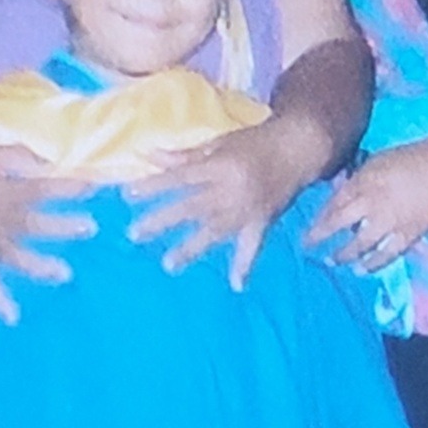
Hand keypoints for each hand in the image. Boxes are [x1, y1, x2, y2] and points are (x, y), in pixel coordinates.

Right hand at [0, 140, 98, 324]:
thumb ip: (15, 156)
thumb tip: (51, 162)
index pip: (37, 189)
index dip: (65, 188)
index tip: (92, 186)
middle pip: (31, 225)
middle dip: (62, 227)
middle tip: (90, 227)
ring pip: (14, 257)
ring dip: (39, 267)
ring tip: (65, 274)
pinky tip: (13, 318)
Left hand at [124, 121, 304, 291]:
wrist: (299, 148)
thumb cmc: (255, 142)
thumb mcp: (219, 143)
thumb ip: (185, 155)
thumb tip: (149, 154)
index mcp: (219, 166)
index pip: (180, 177)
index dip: (154, 186)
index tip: (127, 195)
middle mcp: (230, 190)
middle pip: (191, 207)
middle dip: (162, 221)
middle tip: (134, 234)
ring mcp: (247, 209)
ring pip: (215, 231)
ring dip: (192, 248)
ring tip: (169, 264)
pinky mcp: (262, 221)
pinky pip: (253, 245)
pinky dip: (245, 265)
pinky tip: (237, 285)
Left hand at [304, 139, 427, 272]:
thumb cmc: (418, 158)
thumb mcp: (381, 160)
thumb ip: (360, 177)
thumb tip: (340, 192)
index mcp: (365, 179)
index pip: (334, 202)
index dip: (319, 217)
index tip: (309, 228)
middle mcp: (373, 200)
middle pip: (338, 222)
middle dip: (320, 236)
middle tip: (309, 248)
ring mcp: (391, 219)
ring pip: (359, 244)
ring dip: (344, 255)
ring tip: (334, 261)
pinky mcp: (409, 234)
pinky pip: (386, 254)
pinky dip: (373, 263)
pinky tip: (363, 269)